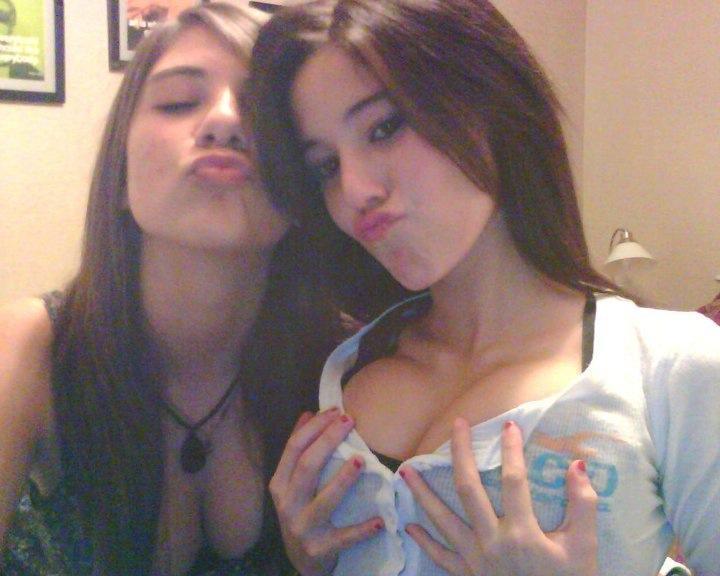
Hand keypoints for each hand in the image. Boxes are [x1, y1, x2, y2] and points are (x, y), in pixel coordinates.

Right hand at [269, 409, 383, 575]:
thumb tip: (308, 414)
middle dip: (328, 440)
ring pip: (324, 500)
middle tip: (350, 421)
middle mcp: (287, 504)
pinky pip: (345, 537)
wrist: (301, 562)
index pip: (294, 448)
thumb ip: (299, 451)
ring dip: (343, 479)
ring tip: (360, 460)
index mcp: (280, 484)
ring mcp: (303, 527)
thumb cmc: (302, 513)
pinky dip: (362, 529)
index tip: (335, 410)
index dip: (314, 426)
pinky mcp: (320, 548)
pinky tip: (379, 520)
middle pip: (307, 466)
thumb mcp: (293, 484)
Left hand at [401, 419, 597, 575]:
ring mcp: (474, 560)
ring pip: (442, 520)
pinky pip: (440, 557)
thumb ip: (583, 505)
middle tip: (456, 426)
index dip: (511, 450)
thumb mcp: (584, 549)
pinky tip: (409, 525)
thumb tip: (576, 464)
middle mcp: (492, 541)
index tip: (509, 425)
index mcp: (522, 532)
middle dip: (460, 454)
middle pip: (468, 489)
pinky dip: (424, 541)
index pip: (513, 480)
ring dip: (422, 494)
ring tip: (406, 471)